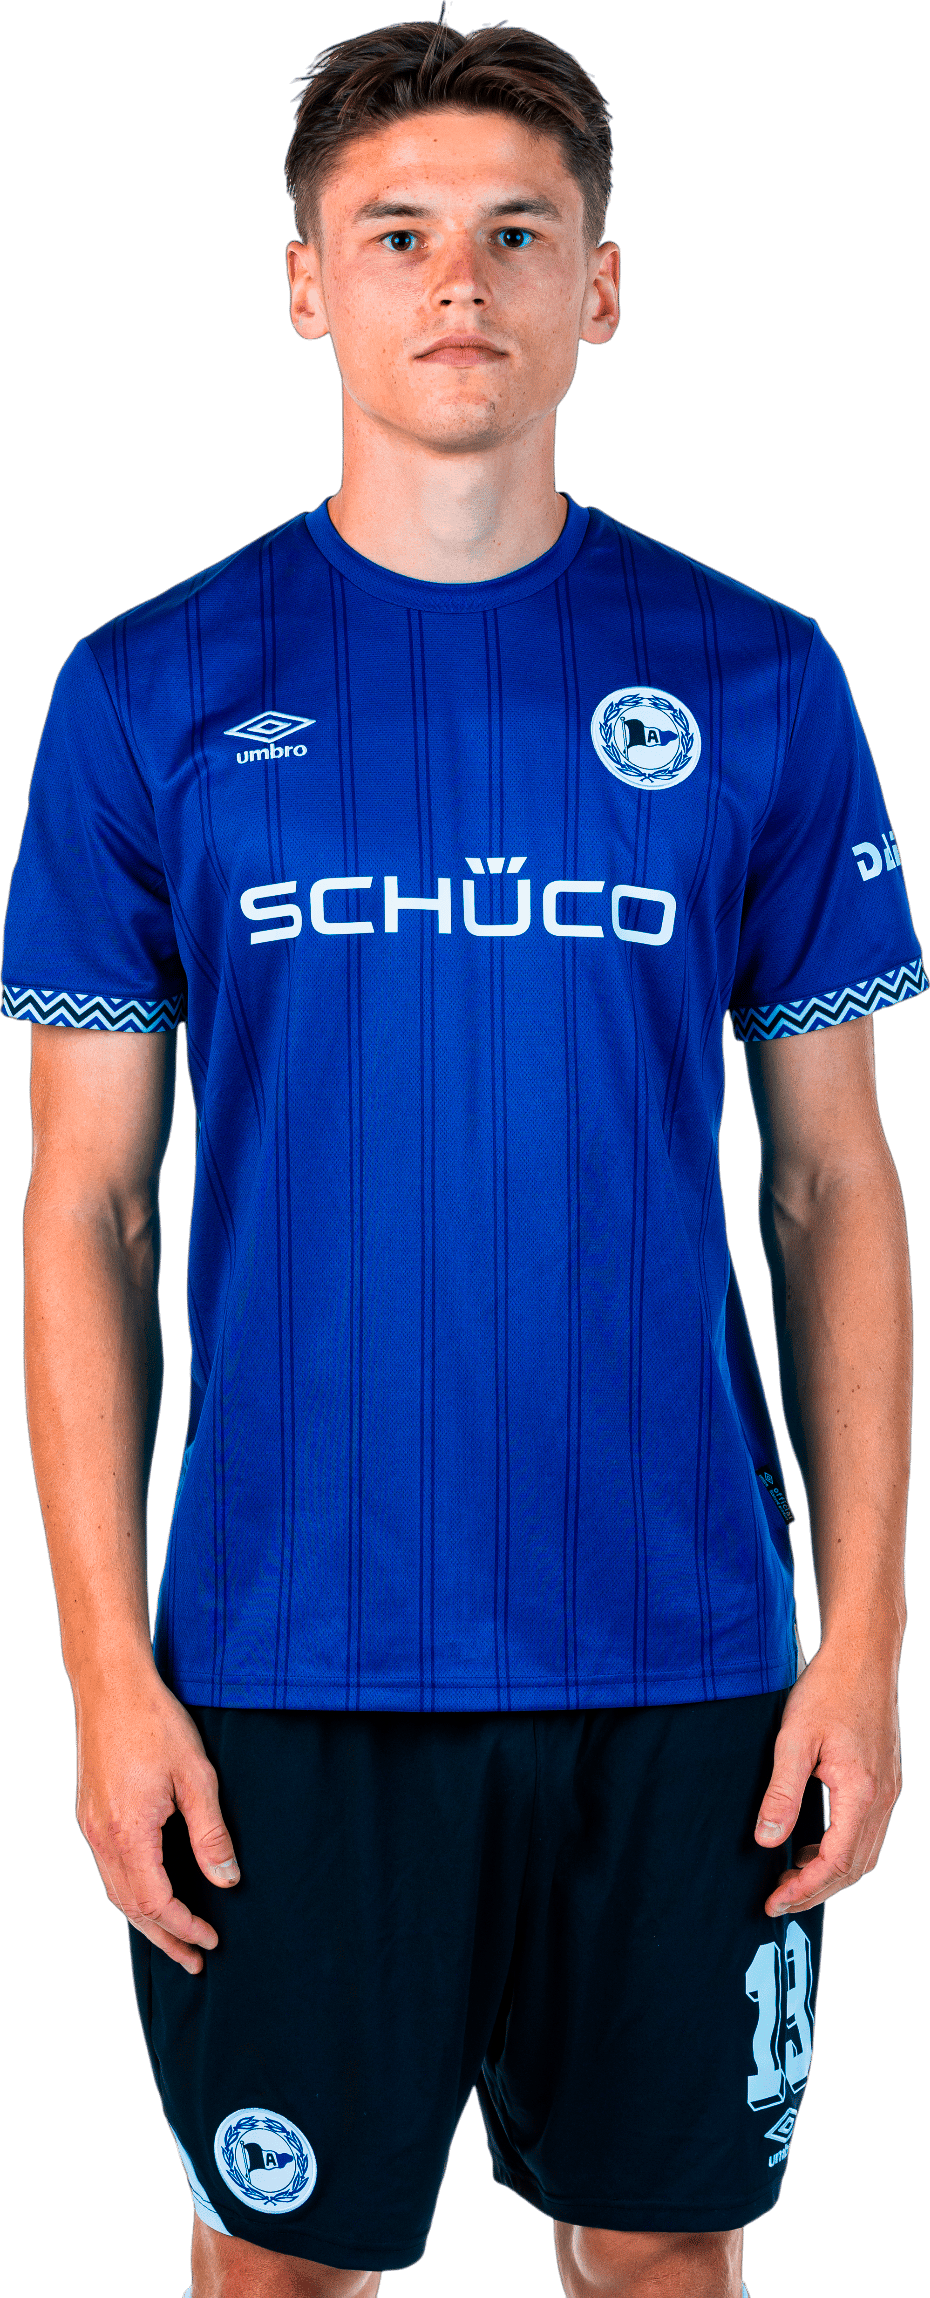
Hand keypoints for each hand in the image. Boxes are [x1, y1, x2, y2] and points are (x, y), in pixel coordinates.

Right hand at [75, 1660, 239, 1972]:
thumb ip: (211, 1833)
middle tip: (194, 1960)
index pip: (156, 1902)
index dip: (185, 1926)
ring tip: (175, 1936)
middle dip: (164, 1938)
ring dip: (146, 1919)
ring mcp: (91, 1826)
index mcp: (129, 1833)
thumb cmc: (155, 1722)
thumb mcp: (196, 1776)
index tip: (211, 1939)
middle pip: (131, 1908)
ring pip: (116, 1891)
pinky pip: (108, 1869)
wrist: (110, 1685)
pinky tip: (150, 1893)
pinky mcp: (89, 1813)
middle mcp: (102, 1837)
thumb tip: (227, 1880)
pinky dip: (131, 1892)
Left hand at [753, 1640, 901, 1917]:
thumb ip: (782, 1793)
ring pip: (865, 1853)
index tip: (775, 1902)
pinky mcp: (886, 1780)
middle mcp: (882, 1798)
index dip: (805, 1889)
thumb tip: (766, 1841)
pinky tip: (814, 1845)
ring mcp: (888, 1790)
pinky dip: (843, 1851)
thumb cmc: (829, 1689)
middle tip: (779, 1900)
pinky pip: (868, 1833)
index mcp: (861, 1792)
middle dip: (817, 1891)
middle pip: (855, 1868)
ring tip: (793, 1879)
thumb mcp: (794, 1739)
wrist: (864, 1656)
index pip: (836, 1862)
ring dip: (831, 1874)